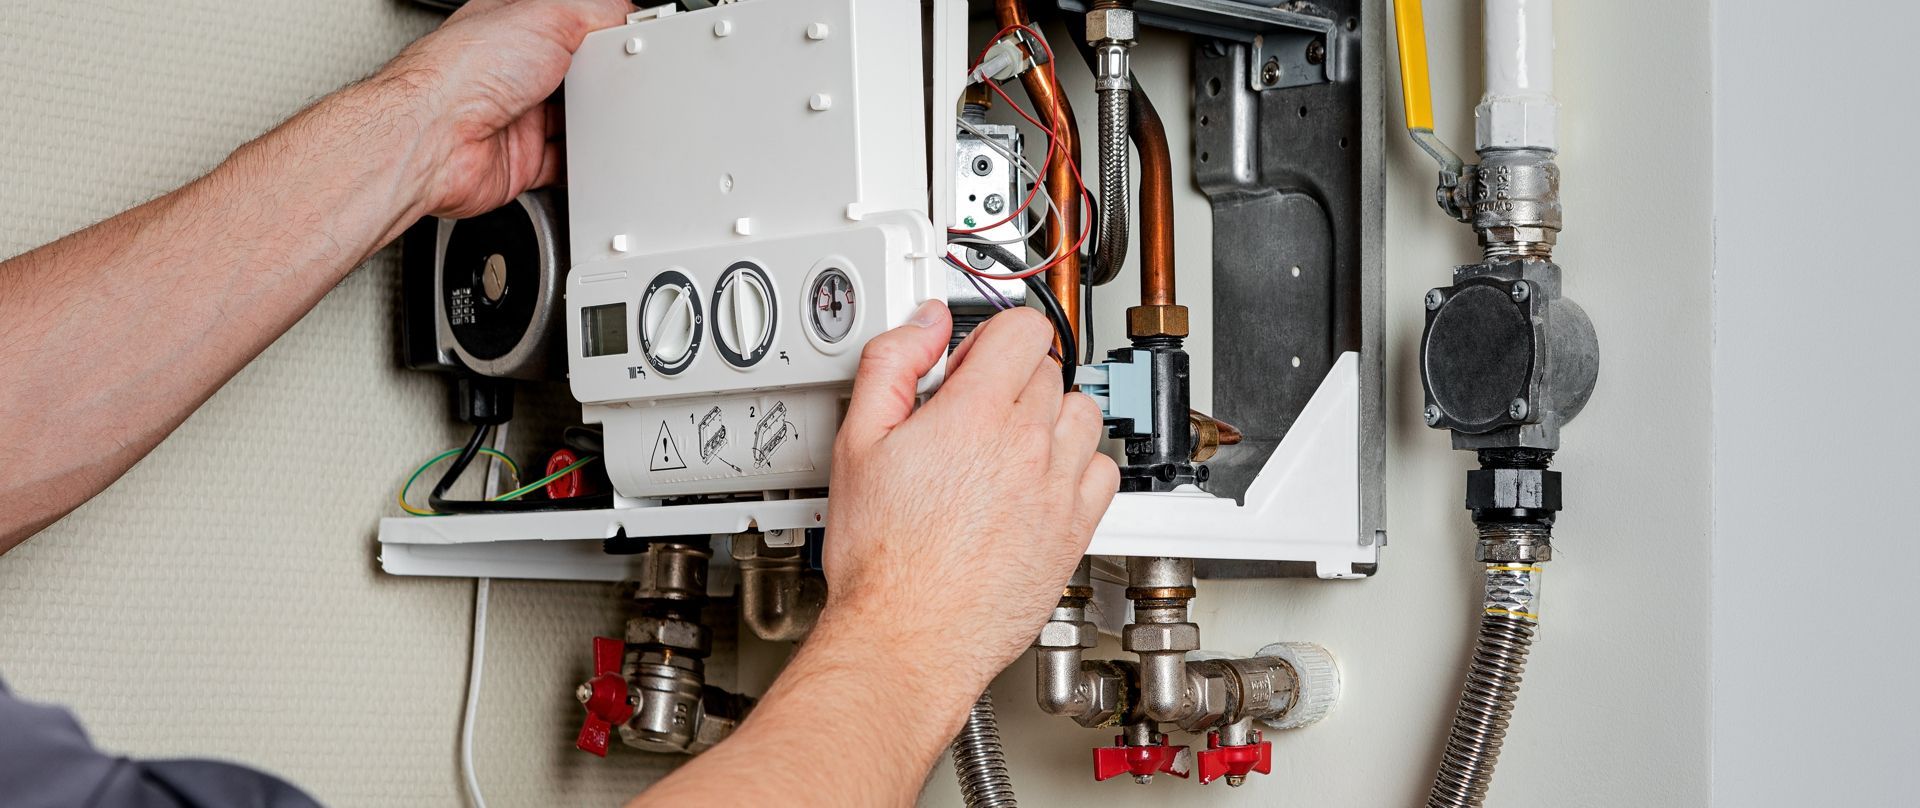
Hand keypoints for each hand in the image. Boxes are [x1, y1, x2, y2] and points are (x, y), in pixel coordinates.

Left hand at [372, 0, 631, 218]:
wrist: (433, 140)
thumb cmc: (463, 72)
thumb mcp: (546, 14)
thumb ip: (593, 9)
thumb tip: (623, 12)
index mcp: (513, 26)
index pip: (570, 23)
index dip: (601, 32)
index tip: (628, 40)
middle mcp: (511, 71)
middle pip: (577, 76)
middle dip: (602, 81)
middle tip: (622, 82)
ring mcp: (516, 117)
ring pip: (573, 122)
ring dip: (592, 125)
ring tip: (607, 118)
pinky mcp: (520, 160)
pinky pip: (564, 165)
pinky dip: (582, 166)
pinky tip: (591, 157)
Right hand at [819, 301, 1118, 692]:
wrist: (909, 633)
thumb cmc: (882, 557)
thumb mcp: (857, 441)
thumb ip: (891, 364)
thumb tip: (924, 324)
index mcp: (975, 414)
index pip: (1022, 330)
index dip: (991, 337)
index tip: (971, 362)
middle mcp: (1027, 445)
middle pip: (1048, 370)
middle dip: (1010, 379)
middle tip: (973, 412)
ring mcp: (1057, 488)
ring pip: (1083, 413)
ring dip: (1051, 416)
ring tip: (1011, 443)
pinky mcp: (1074, 529)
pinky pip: (1103, 471)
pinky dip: (1080, 465)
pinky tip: (1043, 479)